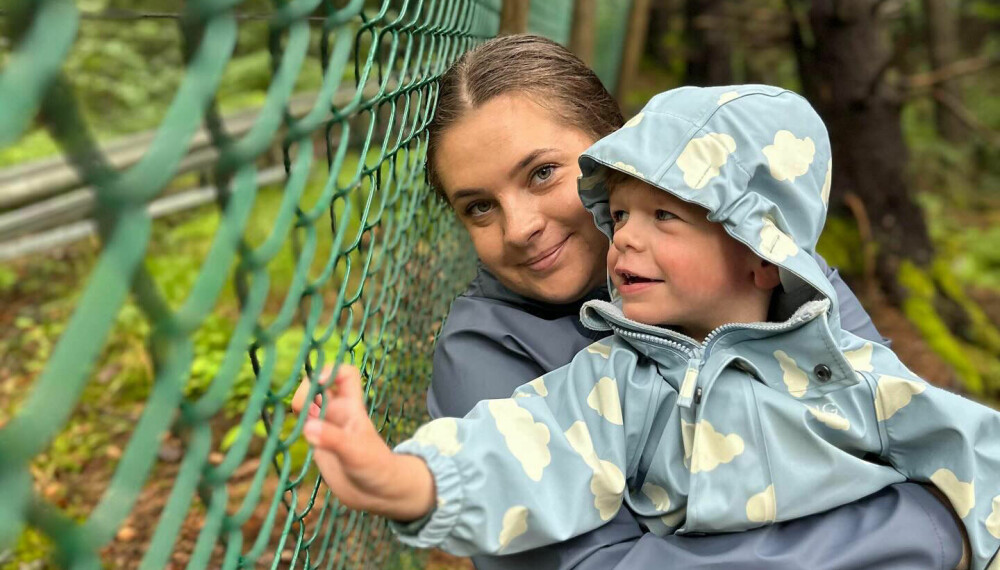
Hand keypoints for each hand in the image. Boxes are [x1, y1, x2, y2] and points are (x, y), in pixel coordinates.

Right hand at [291, 365, 435, 520]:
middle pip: (318, 385)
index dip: (330, 371)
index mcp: (352, 407)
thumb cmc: (375, 468)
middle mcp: (338, 413)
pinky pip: (302, 424)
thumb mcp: (355, 453)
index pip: (344, 375)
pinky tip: (288, 432)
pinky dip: (292, 423)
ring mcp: (326, 426)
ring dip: (297, 405)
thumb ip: (332, 439)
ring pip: (307, 403)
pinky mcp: (318, 442)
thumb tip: (307, 426)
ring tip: (294, 417)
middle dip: (306, 389)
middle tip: (300, 408)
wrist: (378, 494)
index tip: (318, 383)